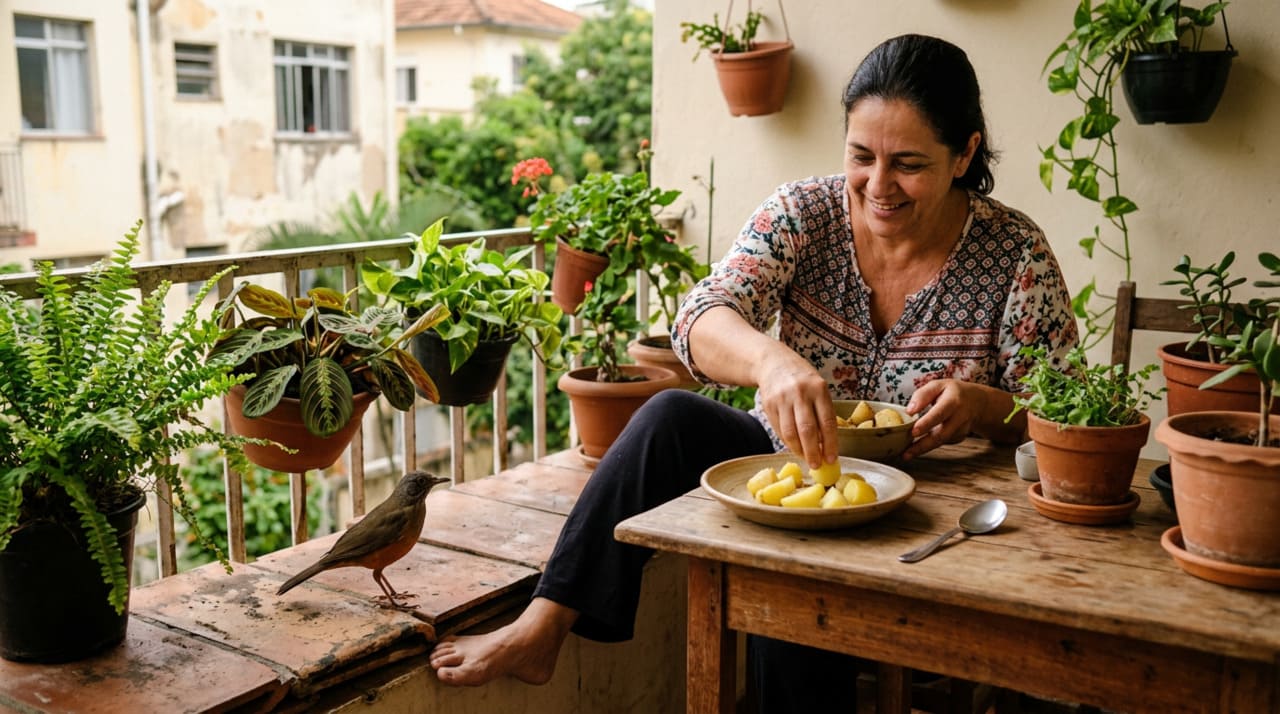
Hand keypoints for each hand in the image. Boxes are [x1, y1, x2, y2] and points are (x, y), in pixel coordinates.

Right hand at [754, 348, 836, 467]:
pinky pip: (779, 430)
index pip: (827, 422)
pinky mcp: (769, 405)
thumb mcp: (818, 388)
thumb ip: (822, 412)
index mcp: (818, 389)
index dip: (830, 443)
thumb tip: (826, 445)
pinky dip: (788, 442)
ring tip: (806, 459)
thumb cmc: (802, 380)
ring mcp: (782, 399)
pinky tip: (794, 447)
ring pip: (790, 433)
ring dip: (799, 450)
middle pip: (807, 430)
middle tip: (817, 465)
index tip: (831, 459)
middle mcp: (800, 393)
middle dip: (813, 452)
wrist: (773, 363)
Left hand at [901, 379, 981, 459]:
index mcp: (953, 401)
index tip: (913, 432)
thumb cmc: (953, 392)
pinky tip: (916, 448)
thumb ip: (922, 395)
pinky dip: (928, 446)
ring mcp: (960, 430)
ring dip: (922, 449)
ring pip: (940, 442)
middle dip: (922, 445)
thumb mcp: (938, 385)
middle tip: (906, 453)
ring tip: (906, 454)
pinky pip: (941, 443)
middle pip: (941, 434)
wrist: (978, 402)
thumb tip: (909, 411)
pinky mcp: (958, 438)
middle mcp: (959, 417)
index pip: (939, 414)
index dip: (926, 423)